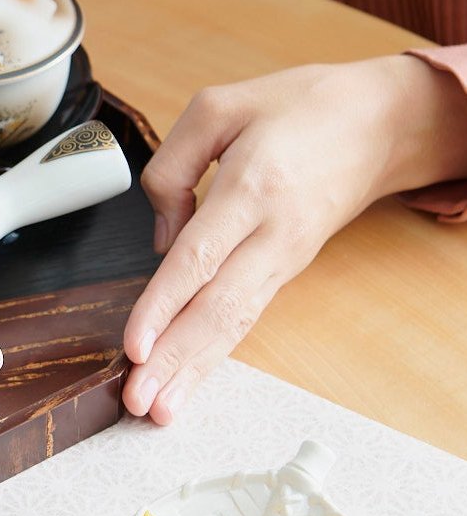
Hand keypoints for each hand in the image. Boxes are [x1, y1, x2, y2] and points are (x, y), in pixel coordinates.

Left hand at [122, 56, 466, 424]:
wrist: (380, 122)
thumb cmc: (299, 107)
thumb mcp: (219, 106)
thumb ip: (171, 166)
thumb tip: (159, 239)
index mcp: (253, 186)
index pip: (199, 258)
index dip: (163, 306)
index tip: (135, 345)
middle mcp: (273, 233)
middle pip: (217, 307)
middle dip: (174, 360)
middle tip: (139, 403)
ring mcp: (284, 257)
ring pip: (235, 323)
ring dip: (194, 370)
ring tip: (160, 410)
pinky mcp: (286, 269)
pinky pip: (246, 316)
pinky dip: (216, 352)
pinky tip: (190, 377)